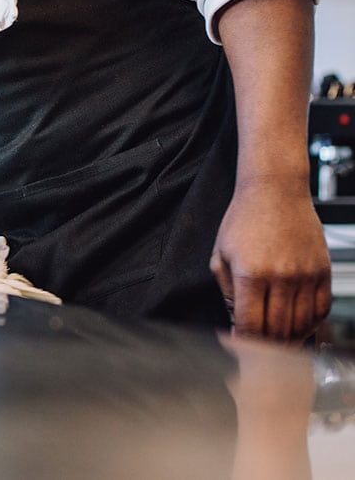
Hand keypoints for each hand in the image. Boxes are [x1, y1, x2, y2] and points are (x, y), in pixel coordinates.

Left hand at [210, 181, 331, 340]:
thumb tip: (236, 322)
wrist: (275, 192)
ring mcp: (305, 275)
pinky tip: (298, 327)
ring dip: (288, 339)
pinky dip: (311, 325)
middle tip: (257, 351)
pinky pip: (321, 310)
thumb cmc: (243, 220)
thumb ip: (227, 292)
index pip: (250, 324)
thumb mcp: (221, 255)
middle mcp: (281, 277)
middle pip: (277, 330)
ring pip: (301, 325)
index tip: (239, 347)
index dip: (243, 342)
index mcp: (251, 273)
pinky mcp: (322, 271)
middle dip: (264, 346)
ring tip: (276, 342)